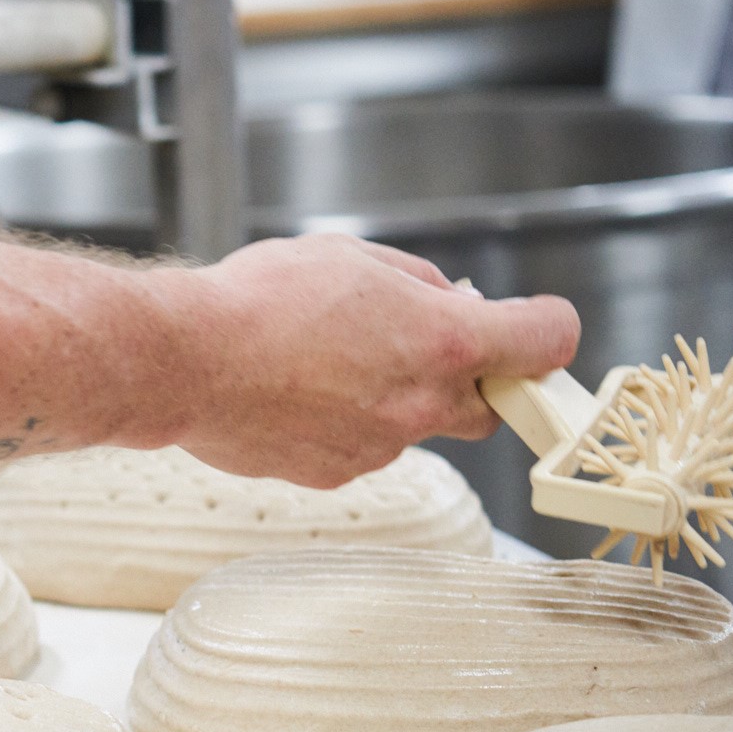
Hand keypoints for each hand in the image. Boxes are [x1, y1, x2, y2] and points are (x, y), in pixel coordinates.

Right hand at [166, 233, 578, 487]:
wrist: (185, 362)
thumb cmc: (257, 303)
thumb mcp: (350, 257)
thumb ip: (415, 282)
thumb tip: (444, 299)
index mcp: (443, 340)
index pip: (546, 340)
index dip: (548, 330)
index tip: (536, 328)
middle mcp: (421, 404)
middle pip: (490, 409)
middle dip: (473, 382)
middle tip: (429, 352)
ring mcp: (378, 447)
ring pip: (413, 426)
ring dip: (391, 398)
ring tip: (325, 363)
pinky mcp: (333, 473)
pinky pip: (359, 447)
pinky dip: (341, 424)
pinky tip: (295, 393)